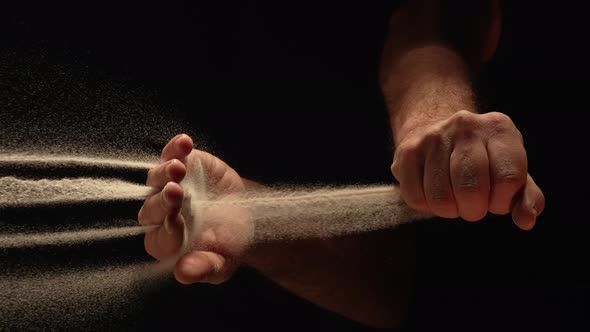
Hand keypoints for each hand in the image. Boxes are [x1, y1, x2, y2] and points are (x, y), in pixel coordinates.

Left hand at [138, 134, 251, 283]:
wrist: (244, 216)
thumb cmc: (229, 245)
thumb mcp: (222, 262)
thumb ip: (204, 268)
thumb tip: (184, 274)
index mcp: (167, 243)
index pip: (161, 237)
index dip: (169, 229)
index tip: (179, 222)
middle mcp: (161, 215)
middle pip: (152, 208)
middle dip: (163, 200)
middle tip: (177, 192)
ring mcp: (169, 186)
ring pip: (155, 180)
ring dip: (164, 173)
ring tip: (178, 168)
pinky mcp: (183, 165)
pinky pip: (171, 154)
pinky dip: (175, 148)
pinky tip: (184, 142)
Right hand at [391, 111, 544, 229]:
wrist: (436, 130)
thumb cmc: (481, 159)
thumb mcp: (510, 171)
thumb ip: (526, 197)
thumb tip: (526, 220)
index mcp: (499, 128)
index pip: (508, 179)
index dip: (502, 202)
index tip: (496, 199)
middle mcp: (466, 126)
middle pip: (471, 190)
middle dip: (474, 210)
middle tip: (473, 205)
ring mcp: (433, 136)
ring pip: (440, 199)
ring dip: (449, 210)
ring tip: (452, 198)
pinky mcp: (407, 151)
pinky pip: (415, 198)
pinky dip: (426, 205)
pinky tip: (432, 191)